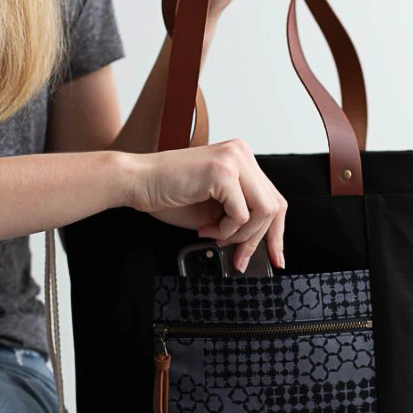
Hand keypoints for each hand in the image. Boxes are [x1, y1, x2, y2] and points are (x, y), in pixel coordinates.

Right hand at [126, 138, 286, 272]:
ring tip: (213, 236)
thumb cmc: (168, 194)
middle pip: (275, 206)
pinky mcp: (223, 172)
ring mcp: (234, 159)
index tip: (275, 257)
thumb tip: (261, 245)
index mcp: (241, 158)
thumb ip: (239, 217)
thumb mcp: (214, 208)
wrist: (136, 182)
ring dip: (239, 235)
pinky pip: (241, 215)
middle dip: (258, 240)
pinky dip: (224, 230)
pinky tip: (203, 228)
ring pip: (263, 211)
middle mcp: (242, 153)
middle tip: (239, 259)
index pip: (274, 198)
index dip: (276, 232)